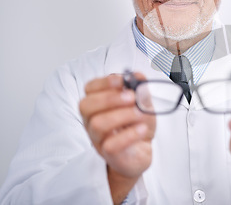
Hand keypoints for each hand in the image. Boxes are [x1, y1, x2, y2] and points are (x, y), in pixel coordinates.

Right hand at [79, 73, 155, 201]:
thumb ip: (141, 89)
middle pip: (86, 106)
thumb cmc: (137, 125)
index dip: (104, 83)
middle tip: (132, 97)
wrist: (142, 151)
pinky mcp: (109, 154)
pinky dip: (129, 135)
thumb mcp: (143, 103)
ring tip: (139, 113)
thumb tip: (138, 76)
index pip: (89, 89)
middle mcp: (92, 120)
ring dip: (122, 115)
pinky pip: (111, 145)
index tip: (122, 81)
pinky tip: (142, 129)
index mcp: (98, 104)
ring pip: (97, 124)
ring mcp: (98, 138)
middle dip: (110, 98)